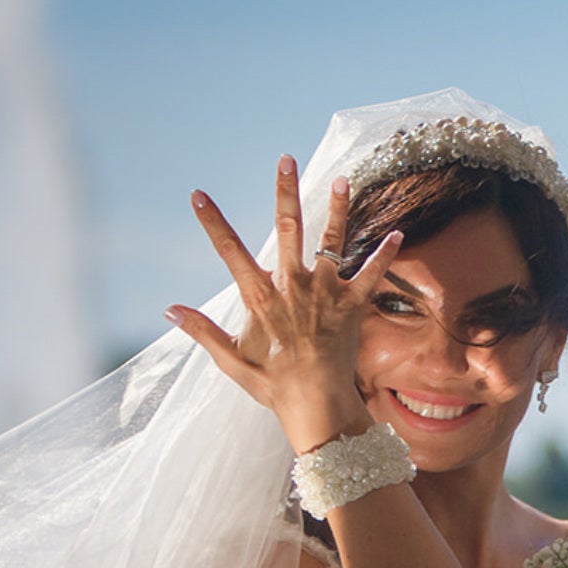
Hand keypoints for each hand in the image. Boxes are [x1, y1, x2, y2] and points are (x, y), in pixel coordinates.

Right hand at [165, 157, 401, 453]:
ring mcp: (325, 294)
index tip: (198, 195)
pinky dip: (383, 255)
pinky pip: (370, 275)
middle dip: (285, 192)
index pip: (230, 253)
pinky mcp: (352, 306)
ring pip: (331, 242)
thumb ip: (203, 332)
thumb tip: (169, 310)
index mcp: (261, 298)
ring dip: (337, 210)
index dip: (213, 223)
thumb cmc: (274, 387)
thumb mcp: (232, 362)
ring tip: (343, 180)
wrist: (318, 408)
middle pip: (287, 230)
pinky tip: (398, 233)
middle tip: (285, 159)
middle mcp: (293, 288)